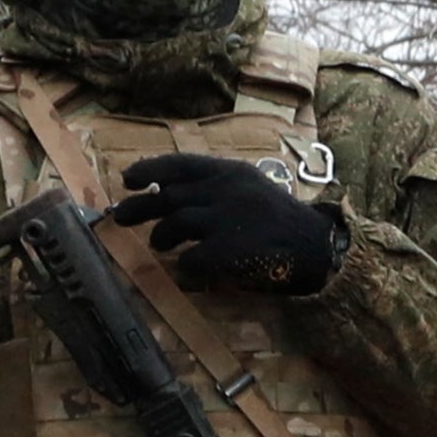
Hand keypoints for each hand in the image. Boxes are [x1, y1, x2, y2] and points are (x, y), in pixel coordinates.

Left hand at [110, 153, 349, 292]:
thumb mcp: (250, 189)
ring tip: (159, 246)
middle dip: (139, 207)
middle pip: (168, 196)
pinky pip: (192, 259)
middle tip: (120, 218)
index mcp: (230, 172)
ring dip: (162, 237)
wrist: (316, 246)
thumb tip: (168, 192)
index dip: (148, 171)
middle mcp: (226, 189)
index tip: (126, 180)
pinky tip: (187, 271)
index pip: (179, 165)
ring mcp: (227, 218)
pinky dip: (185, 267)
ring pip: (175, 225)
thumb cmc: (282, 220)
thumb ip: (215, 187)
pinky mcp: (230, 248)